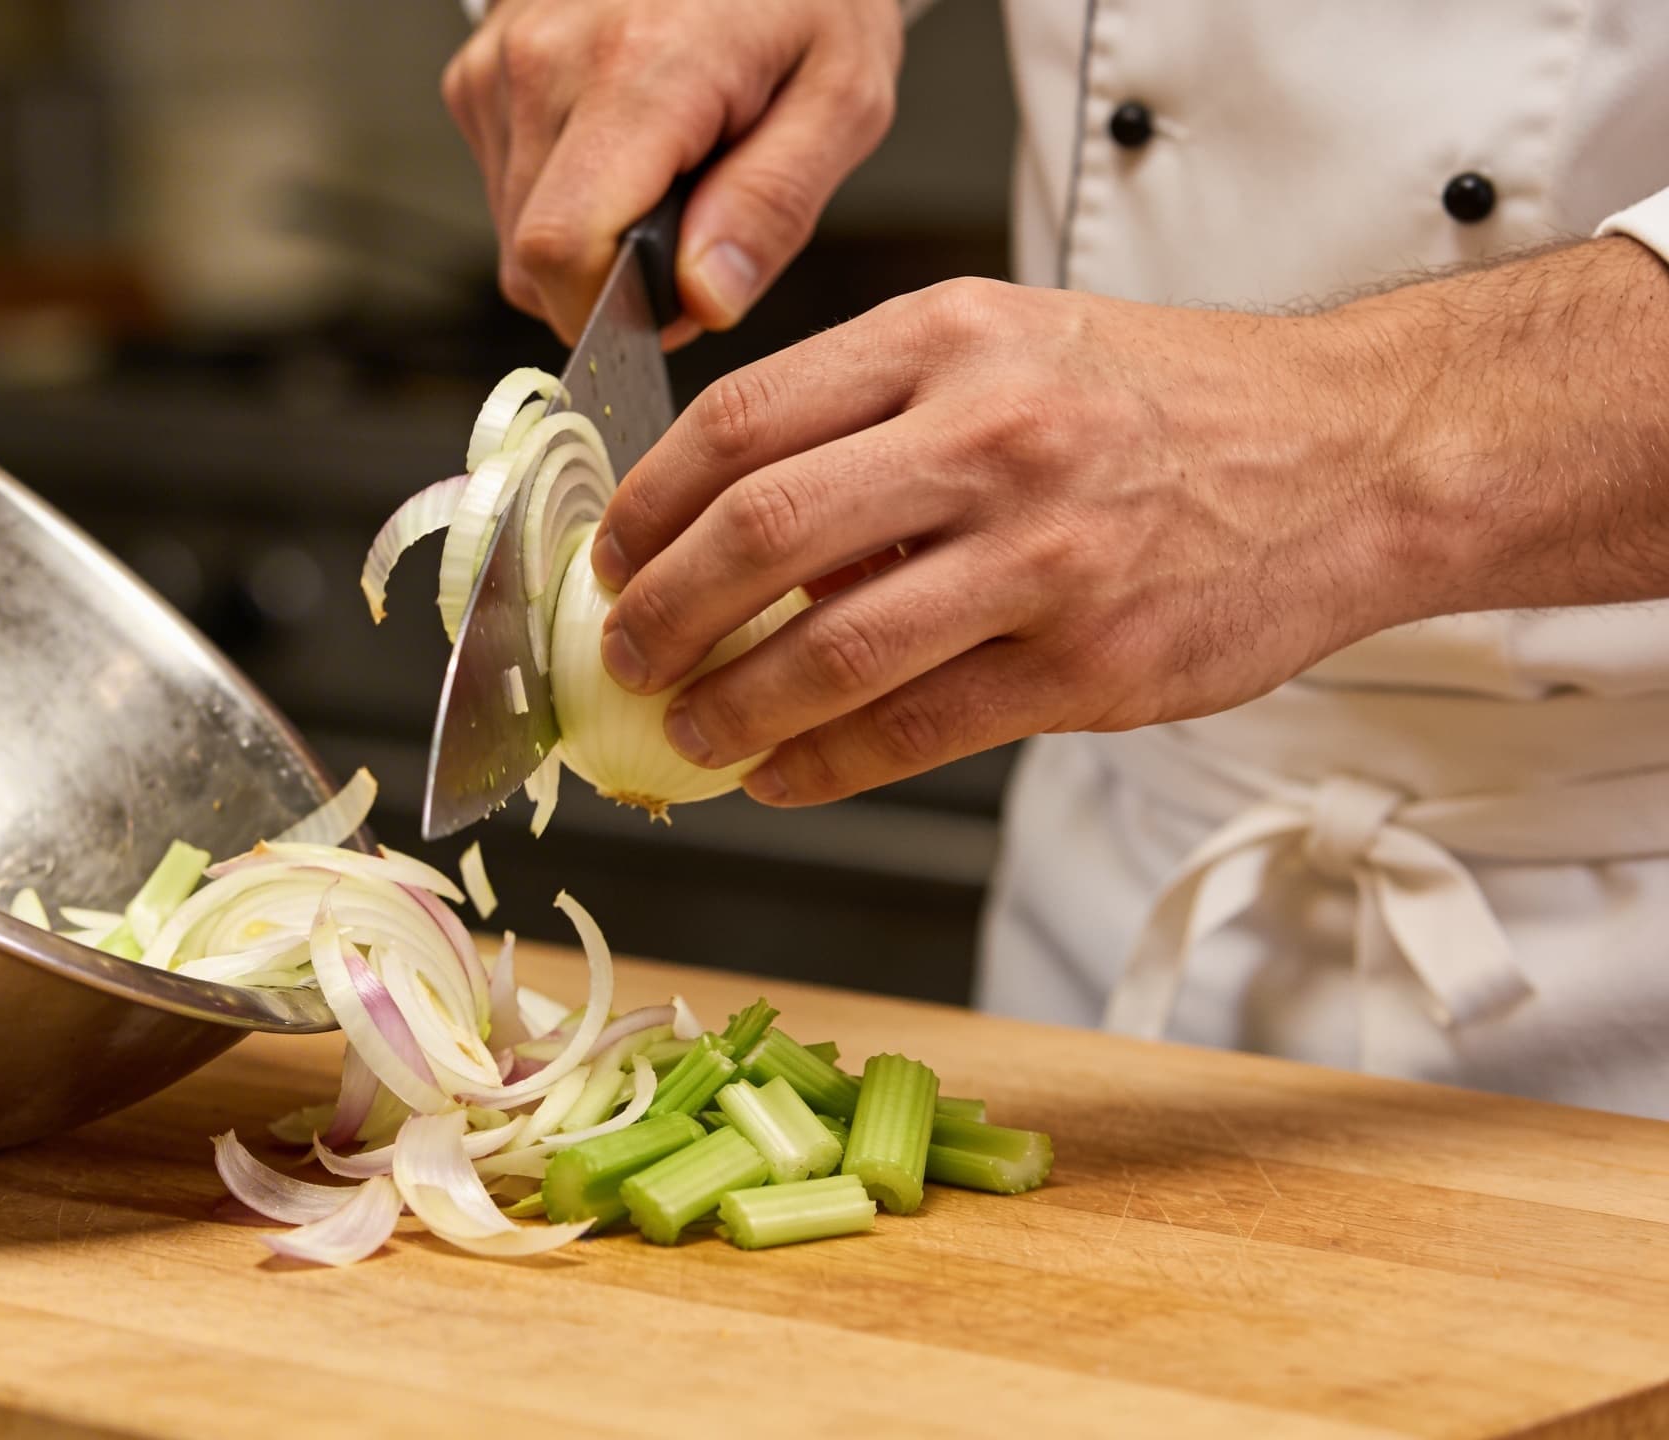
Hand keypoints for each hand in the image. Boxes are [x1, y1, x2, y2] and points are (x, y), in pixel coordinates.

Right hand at [441, 0, 902, 344]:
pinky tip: (621, 141)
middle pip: (533, 262)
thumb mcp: (843, 96)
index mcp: (638, 70)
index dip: (614, 312)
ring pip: (514, 237)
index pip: (562, 252)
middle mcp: (545, 62)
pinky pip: (508, 190)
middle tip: (694, 219)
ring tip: (664, 162)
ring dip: (590, 237)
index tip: (674, 305)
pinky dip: (564, 194)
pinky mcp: (477, 76)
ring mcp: (499, 67)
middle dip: (612, 280)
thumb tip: (706, 300)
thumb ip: (775, 206)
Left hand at [587, 276, 1412, 804]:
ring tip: (690, 733)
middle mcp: (988, 436)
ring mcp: (1042, 556)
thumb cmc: (1167, 403)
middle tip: (628, 655)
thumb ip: (872, 412)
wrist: (1351, 453)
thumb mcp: (1008, 345)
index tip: (615, 556)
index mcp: (948, 340)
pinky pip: (915, 730)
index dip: (647, 506)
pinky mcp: (1090, 665)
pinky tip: (782, 774)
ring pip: (829, 651)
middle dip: (662, 614)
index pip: (739, 423)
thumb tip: (725, 515)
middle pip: (759, 534)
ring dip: (730, 709)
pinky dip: (823, 765)